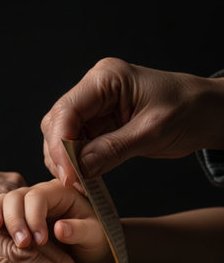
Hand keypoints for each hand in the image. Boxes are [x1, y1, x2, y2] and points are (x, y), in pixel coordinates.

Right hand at [0, 178, 111, 262]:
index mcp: (59, 192)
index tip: (40, 240)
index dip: (34, 216)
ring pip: (1, 205)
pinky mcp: (12, 222)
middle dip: (13, 219)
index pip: (38, 197)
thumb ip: (80, 230)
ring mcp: (22, 208)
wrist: (88, 254)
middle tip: (21, 244)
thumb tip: (61, 229)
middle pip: (14, 197)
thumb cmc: (95, 242)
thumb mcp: (95, 236)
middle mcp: (37, 196)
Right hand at [41, 57, 223, 183]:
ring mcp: (94, 109)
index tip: (68, 173)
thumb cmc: (188, 109)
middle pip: (57, 123)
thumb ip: (113, 149)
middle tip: (72, 181)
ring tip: (79, 183)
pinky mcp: (97, 126)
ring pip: (62, 137)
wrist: (206, 114)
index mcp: (105, 79)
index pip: (67, 111)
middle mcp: (93, 91)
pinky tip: (84, 177)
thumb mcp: (152, 131)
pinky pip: (76, 146)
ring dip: (65, 162)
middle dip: (59, 154)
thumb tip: (79, 168)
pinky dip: (76, 164)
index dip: (61, 144)